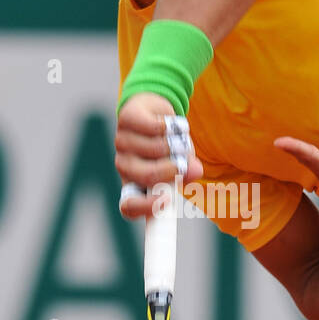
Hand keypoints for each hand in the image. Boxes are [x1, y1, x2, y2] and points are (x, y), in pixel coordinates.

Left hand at [115, 92, 203, 219]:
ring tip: (177, 139)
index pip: (129, 206)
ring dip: (175, 143)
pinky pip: (154, 127)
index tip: (166, 200)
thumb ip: (186, 172)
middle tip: (183, 162)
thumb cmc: (168, 147)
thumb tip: (196, 171)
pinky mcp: (126, 119)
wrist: (154, 113)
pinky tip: (170, 125)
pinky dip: (170, 126)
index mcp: (134, 185)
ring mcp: (122, 142)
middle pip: (146, 176)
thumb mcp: (180, 165)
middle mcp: (124, 166)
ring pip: (154, 149)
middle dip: (171, 169)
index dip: (144, 207)